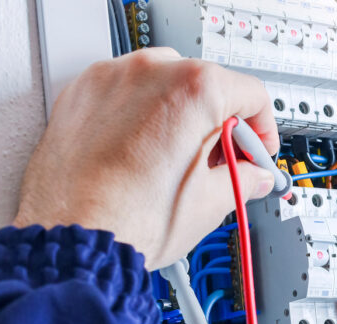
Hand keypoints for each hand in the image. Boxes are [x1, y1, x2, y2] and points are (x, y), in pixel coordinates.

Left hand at [13, 48, 278, 268]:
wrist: (74, 239)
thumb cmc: (131, 221)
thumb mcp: (212, 202)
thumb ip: (244, 179)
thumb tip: (253, 177)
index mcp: (193, 89)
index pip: (250, 94)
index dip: (262, 129)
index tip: (256, 150)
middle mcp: (150, 70)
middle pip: (206, 85)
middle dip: (219, 124)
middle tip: (223, 162)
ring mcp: (110, 79)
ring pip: (162, 84)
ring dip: (179, 116)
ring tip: (178, 161)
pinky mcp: (79, 95)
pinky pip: (124, 94)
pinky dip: (140, 116)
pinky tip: (143, 156)